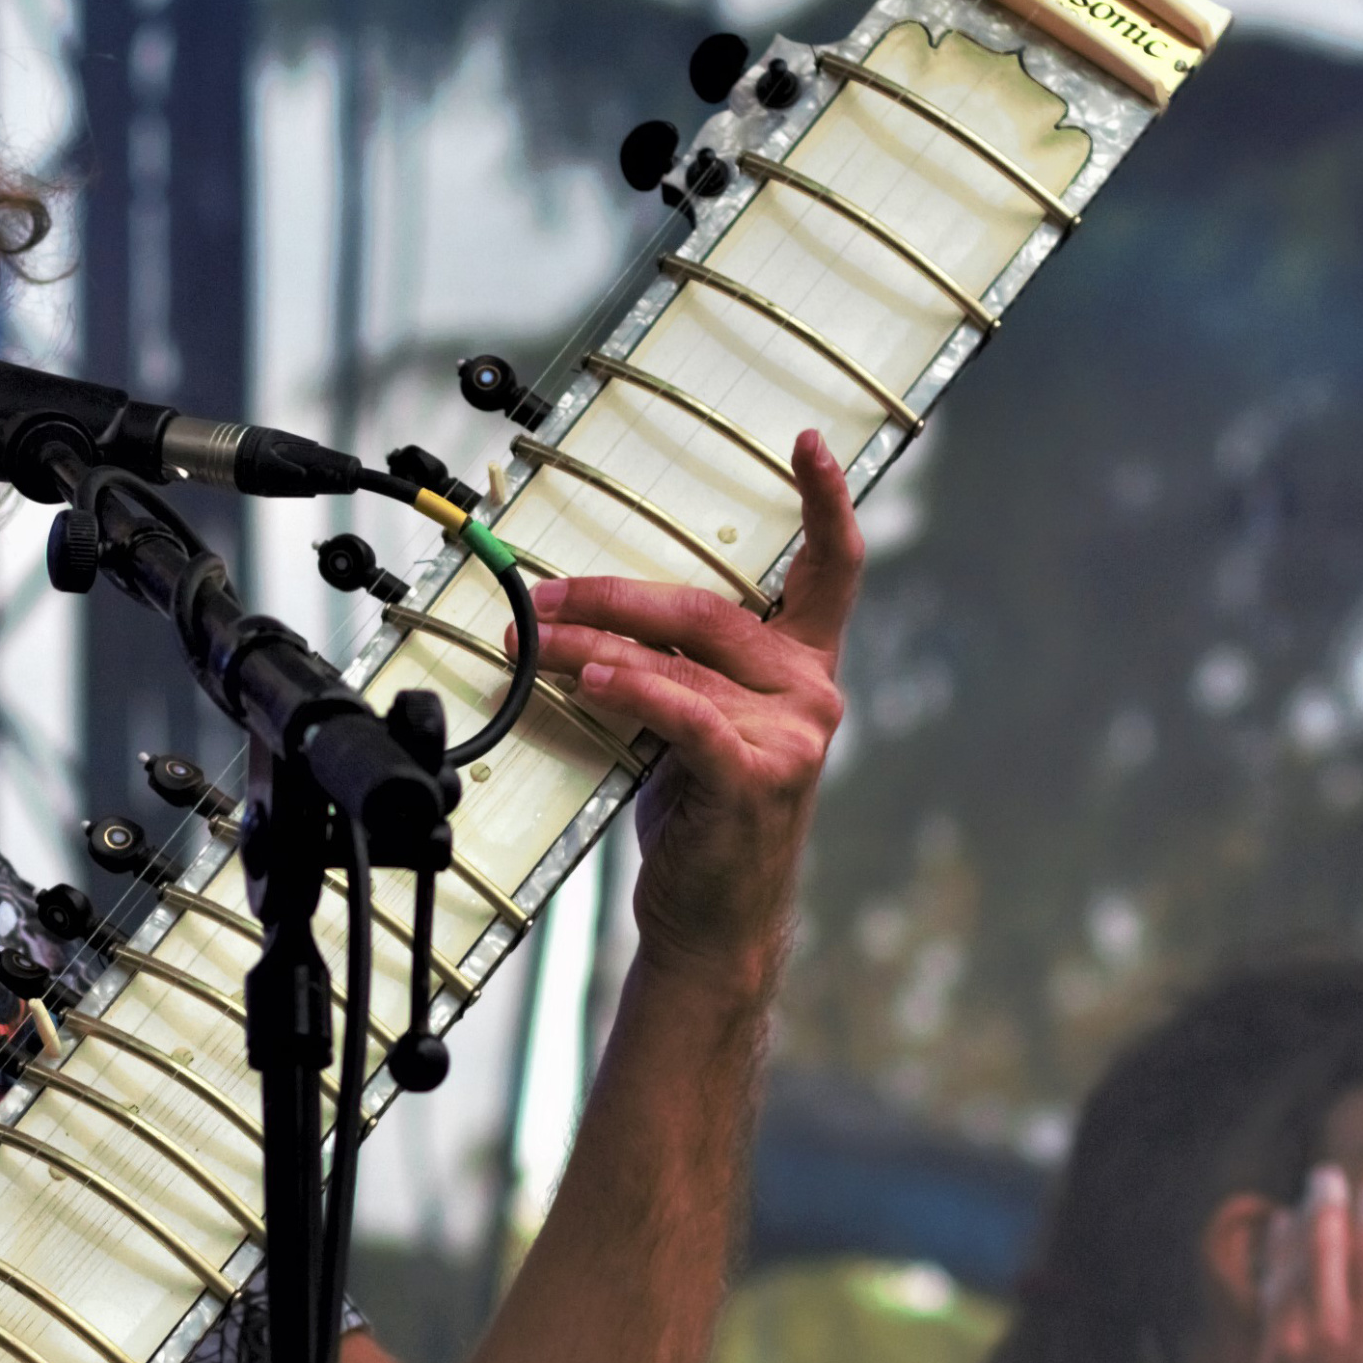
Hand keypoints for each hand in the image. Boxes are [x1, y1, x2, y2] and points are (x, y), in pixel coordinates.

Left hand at [534, 428, 854, 990]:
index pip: (831, 570)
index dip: (825, 501)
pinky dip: (629, 688)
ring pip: (676, 661)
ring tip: (531, 643)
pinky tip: (587, 676)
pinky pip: (683, 712)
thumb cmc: (702, 817)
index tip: (806, 443)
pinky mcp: (756, 774)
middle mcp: (810, 692)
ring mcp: (792, 735)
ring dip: (589, 644)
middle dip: (610, 596)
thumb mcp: (695, 727)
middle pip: (704, 610)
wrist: (713, 919)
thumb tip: (585, 624)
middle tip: (539, 596)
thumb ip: (676, 670)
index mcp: (804, 667)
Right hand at [1254, 1167, 1362, 1362]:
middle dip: (1298, 1220)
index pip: (1267, 1294)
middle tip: (1311, 1190)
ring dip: (1328, 1206)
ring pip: (1322, 1249)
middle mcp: (1290, 1343)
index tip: (1285, 1229)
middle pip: (1286, 1263)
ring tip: (1336, 1181)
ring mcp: (1332, 1331)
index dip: (1276, 1255)